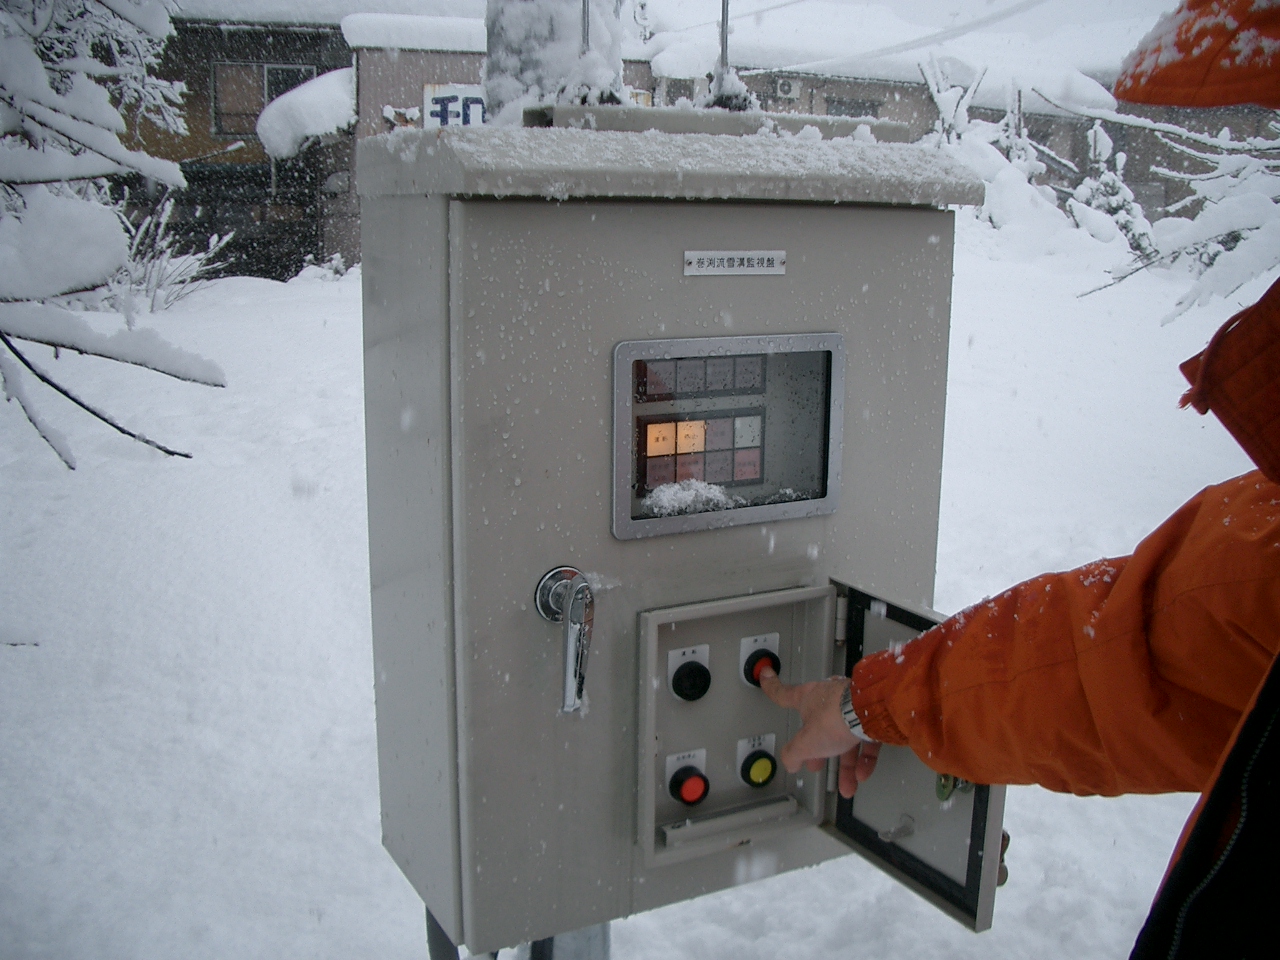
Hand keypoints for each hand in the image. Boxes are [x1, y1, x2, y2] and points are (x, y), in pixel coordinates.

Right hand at [758, 667, 880, 798]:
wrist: (872, 712)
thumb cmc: (837, 717)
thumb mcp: (805, 743)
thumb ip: (793, 753)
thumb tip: (789, 762)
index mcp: (808, 698)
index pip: (783, 693)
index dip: (772, 687)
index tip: (766, 676)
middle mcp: (829, 699)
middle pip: (819, 727)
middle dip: (818, 749)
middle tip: (815, 762)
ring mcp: (851, 707)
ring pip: (846, 739)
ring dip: (845, 766)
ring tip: (847, 785)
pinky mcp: (871, 717)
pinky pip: (865, 741)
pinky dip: (863, 760)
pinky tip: (862, 774)